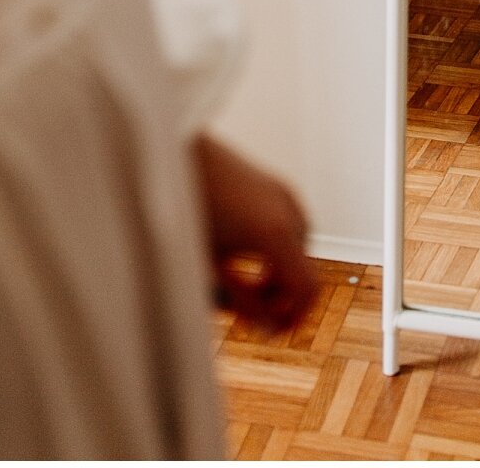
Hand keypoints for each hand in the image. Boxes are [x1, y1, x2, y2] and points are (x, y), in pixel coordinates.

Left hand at [192, 133, 317, 329]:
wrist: (171, 150)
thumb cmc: (183, 208)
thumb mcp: (205, 268)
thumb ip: (237, 303)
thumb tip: (262, 321)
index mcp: (275, 233)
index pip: (307, 289)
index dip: (291, 317)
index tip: (264, 330)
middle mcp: (287, 210)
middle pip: (303, 270)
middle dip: (278, 296)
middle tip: (241, 306)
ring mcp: (282, 193)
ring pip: (296, 249)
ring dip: (275, 272)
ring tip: (234, 278)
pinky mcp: (271, 184)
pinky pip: (287, 227)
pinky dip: (272, 249)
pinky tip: (238, 253)